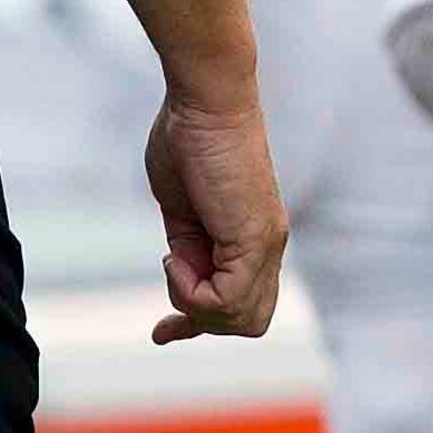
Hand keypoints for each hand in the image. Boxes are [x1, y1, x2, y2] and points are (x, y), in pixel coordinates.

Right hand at [144, 95, 285, 341]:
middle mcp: (268, 245)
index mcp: (254, 239)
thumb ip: (189, 246)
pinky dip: (190, 291)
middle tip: (172, 277)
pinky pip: (227, 297)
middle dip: (202, 319)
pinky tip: (174, 256)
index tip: (163, 330)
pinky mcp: (253, 236)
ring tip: (174, 260)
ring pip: (242, 318)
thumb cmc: (190, 142)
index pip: (245, 306)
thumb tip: (184, 272)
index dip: (204, 322)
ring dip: (194, 305)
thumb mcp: (184, 210)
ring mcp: (265, 242)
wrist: (206, 103)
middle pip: (250, 322)